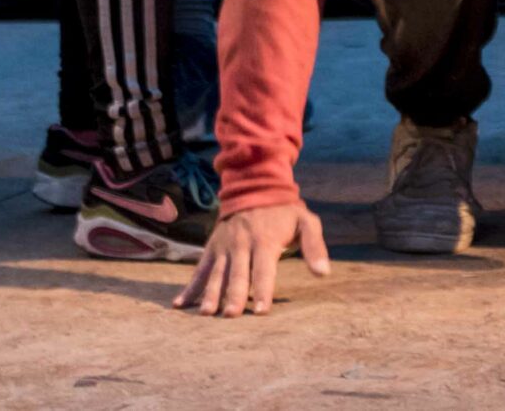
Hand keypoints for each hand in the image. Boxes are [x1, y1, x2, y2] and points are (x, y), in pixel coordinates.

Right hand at [173, 202, 329, 317]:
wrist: (253, 187)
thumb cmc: (284, 213)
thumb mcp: (306, 222)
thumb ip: (315, 246)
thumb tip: (324, 273)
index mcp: (265, 241)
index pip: (264, 270)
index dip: (262, 291)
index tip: (260, 311)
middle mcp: (242, 245)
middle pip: (237, 275)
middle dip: (234, 296)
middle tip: (230, 317)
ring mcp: (224, 247)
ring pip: (216, 274)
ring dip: (211, 294)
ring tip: (206, 314)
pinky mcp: (211, 248)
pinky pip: (199, 270)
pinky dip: (189, 288)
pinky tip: (180, 305)